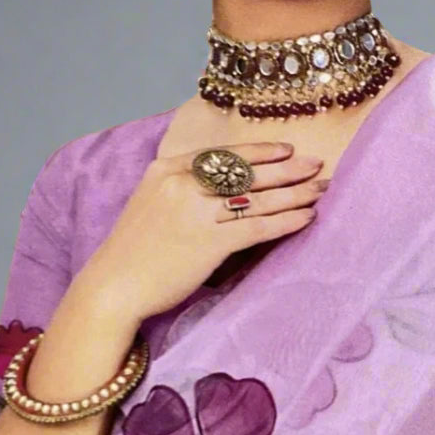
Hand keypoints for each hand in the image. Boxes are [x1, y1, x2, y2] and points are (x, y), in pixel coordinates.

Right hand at [84, 140, 330, 323]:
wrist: (114, 285)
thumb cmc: (134, 251)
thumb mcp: (152, 202)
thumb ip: (182, 187)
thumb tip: (223, 186)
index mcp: (168, 168)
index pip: (224, 154)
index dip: (260, 151)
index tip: (287, 150)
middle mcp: (183, 184)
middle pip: (246, 172)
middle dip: (287, 168)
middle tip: (317, 165)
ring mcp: (196, 212)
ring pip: (257, 198)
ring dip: (294, 193)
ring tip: (320, 190)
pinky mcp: (208, 242)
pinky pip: (257, 227)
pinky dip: (285, 221)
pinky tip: (306, 218)